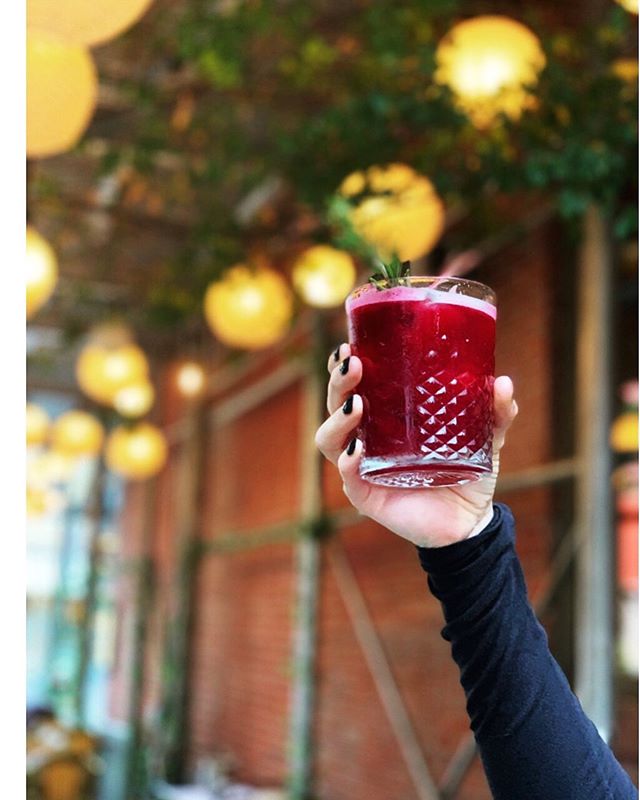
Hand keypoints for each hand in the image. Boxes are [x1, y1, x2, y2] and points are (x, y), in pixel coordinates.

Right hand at [315, 343, 517, 547]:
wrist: (469, 521)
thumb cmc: (467, 472)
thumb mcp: (485, 437)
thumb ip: (495, 412)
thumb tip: (503, 383)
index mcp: (386, 416)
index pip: (354, 385)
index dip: (342, 366)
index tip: (349, 345)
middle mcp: (367, 436)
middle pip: (336, 404)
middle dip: (338, 382)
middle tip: (353, 364)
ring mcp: (362, 465)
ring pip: (329, 438)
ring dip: (337, 418)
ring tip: (356, 404)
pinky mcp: (365, 493)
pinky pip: (347, 475)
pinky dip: (347, 460)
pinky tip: (357, 448)